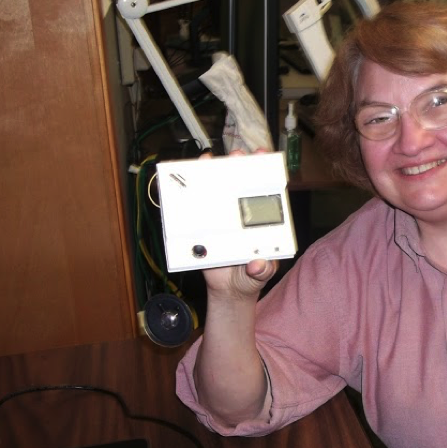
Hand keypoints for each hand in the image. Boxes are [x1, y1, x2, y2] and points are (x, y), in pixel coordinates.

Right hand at [198, 150, 277, 300]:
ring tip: (208, 160)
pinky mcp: (202, 228)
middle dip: (237, 166)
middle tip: (236, 156)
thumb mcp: (261, 274)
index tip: (261, 155)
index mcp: (259, 220)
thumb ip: (263, 269)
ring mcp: (221, 219)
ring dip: (211, 173)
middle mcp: (240, 214)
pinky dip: (187, 196)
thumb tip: (258, 263)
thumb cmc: (250, 277)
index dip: (263, 170)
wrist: (227, 292)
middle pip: (239, 184)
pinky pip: (194, 210)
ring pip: (216, 192)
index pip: (264, 190)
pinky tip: (183, 182)